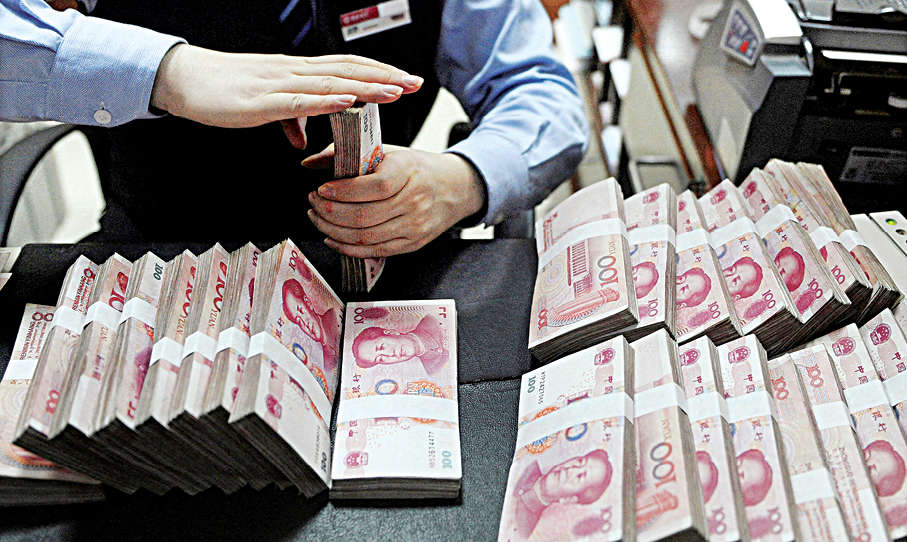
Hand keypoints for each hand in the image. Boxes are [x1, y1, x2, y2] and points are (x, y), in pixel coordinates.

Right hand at [150, 44, 422, 127]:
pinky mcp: (263, 101)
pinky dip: (327, 100)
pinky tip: (348, 100)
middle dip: (384, 77)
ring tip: (395, 91)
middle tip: (415, 83)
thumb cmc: (222, 90)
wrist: (184, 79)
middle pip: (348, 70)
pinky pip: (300, 101)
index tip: (404, 80)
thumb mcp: (264, 107)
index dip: (376, 71)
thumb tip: (304, 140)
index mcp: (296, 73)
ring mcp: (280, 84)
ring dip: (366, 86)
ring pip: (331, 82)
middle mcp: (294, 73)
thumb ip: (289, 119)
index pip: (345, 67)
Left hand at [304, 145, 485, 256]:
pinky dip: (348, 248)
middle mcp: (415, 201)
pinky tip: (332, 237)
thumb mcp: (388, 152)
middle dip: (330, 213)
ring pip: (366, 237)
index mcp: (409, 171)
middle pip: (365, 216)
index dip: (343, 191)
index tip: (321, 188)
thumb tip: (310, 162)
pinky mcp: (412, 244)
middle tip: (313, 204)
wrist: (454, 188)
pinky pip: (375, 251)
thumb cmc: (416, 168)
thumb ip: (348, 154)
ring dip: (333, 230)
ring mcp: (415, 226)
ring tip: (318, 218)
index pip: (374, 187)